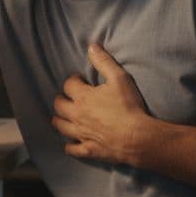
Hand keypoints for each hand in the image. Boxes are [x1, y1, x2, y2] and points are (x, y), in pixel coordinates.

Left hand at [51, 44, 150, 164]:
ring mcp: (81, 134)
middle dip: (61, 99)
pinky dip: (69, 145)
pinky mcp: (87, 149)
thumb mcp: (119, 79)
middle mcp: (77, 115)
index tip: (80, 80)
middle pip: (59, 105)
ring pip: (60, 126)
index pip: (68, 85)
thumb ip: (104, 62)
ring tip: (64, 117)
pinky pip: (71, 149)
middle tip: (69, 97)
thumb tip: (91, 46)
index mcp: (83, 97)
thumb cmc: (129, 106)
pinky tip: (71, 142)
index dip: (73, 80)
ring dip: (60, 120)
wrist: (137, 137)